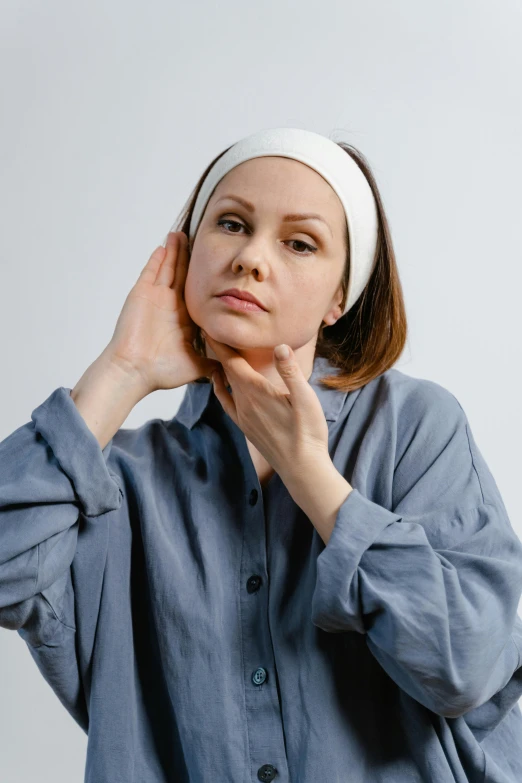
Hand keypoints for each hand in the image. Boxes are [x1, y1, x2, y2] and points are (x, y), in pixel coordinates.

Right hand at [105, 232, 220, 393]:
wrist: (135, 371)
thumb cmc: (161, 371)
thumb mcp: (195, 365)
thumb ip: (213, 364)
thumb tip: (231, 369)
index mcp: (183, 319)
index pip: (196, 291)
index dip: (204, 277)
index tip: (216, 263)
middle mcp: (169, 306)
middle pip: (181, 274)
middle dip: (188, 257)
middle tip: (197, 237)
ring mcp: (154, 298)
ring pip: (167, 268)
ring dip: (174, 252)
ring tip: (181, 235)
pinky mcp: (141, 294)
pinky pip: (151, 272)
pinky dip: (157, 259)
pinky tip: (164, 246)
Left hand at [205, 334, 329, 477]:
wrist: (302, 468)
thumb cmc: (308, 432)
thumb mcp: (306, 399)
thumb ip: (291, 372)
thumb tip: (280, 346)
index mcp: (257, 392)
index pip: (232, 362)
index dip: (220, 343)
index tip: (209, 326)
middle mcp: (244, 402)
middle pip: (225, 370)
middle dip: (217, 350)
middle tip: (209, 330)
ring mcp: (243, 416)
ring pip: (225, 385)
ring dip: (219, 367)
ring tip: (214, 351)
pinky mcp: (246, 426)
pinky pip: (226, 403)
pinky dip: (220, 389)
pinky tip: (220, 384)